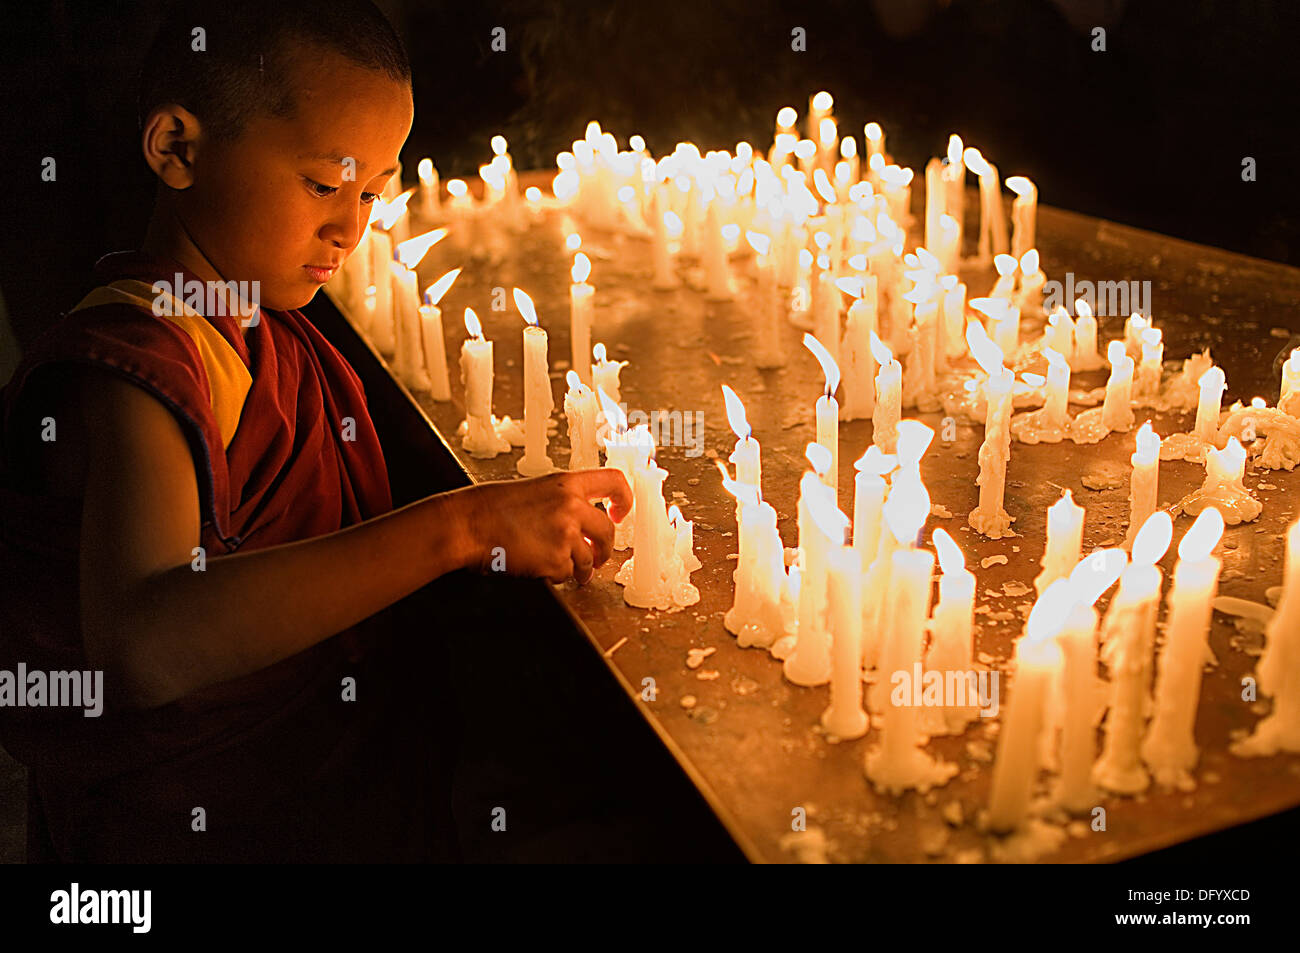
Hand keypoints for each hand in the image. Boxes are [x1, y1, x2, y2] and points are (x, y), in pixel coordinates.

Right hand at [457, 468, 632, 584]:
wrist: (469, 524)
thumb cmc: (491, 507)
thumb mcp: (534, 489)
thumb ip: (561, 500)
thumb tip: (581, 520)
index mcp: (566, 484)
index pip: (614, 481)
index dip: (625, 500)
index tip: (621, 513)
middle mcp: (571, 506)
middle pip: (608, 531)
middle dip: (604, 549)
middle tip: (596, 557)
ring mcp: (565, 534)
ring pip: (588, 559)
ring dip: (581, 569)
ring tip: (568, 570)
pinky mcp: (556, 560)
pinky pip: (568, 573)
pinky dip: (558, 575)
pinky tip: (541, 568)